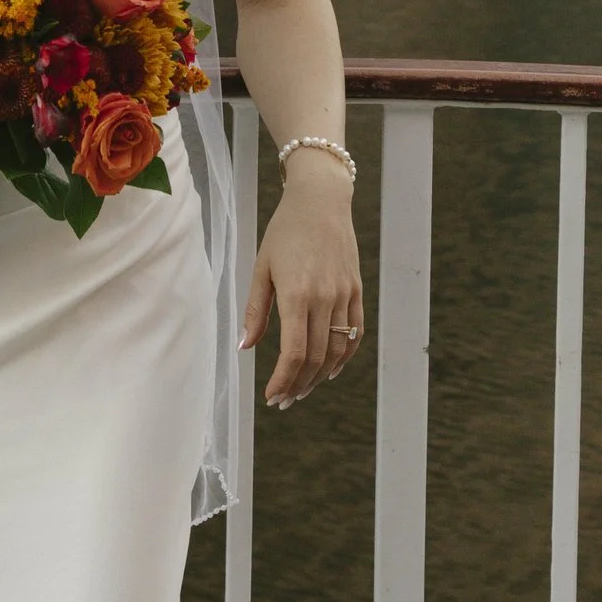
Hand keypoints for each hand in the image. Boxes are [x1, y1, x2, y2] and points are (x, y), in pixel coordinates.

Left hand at [240, 160, 363, 408]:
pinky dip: (344, 356)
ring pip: (336, 350)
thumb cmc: (284, 232)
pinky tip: (329, 370)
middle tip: (283, 400)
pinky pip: (355, 333)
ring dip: (319, 376)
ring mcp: (344, 295)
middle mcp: (325, 298)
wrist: (320, 201)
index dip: (283, 380)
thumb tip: (245, 347)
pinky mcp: (356, 291)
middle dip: (298, 385)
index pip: (293, 353)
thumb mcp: (262, 268)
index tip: (271, 396)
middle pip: (315, 357)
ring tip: (302, 389)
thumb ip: (256, 310)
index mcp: (297, 294)